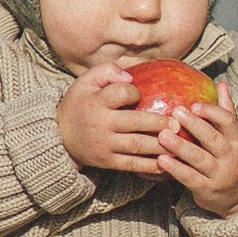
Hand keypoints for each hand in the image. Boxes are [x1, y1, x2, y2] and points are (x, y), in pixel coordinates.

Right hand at [58, 53, 167, 176]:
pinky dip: (151, 166)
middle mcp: (101, 124)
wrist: (59, 135)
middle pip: (135, 123)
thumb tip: (129, 76)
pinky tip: (167, 163)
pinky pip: (133, 165)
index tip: (139, 94)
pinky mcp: (108, 161)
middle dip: (158, 123)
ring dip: (160, 145)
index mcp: (96, 102)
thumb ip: (107, 71)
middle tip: (177, 123)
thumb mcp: (85, 81)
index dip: (133, 92)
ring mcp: (105, 145)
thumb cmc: (79, 103)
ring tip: (178, 142)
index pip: (119, 94)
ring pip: (137, 146)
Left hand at [151, 84, 237, 216]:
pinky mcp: (207, 190)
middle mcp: (231, 158)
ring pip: (199, 159)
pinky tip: (161, 159)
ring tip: (163, 135)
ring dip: (180, 147)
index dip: (212, 112)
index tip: (194, 104)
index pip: (229, 122)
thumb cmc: (232, 158)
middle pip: (213, 139)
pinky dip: (175, 169)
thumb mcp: (235, 137)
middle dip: (195, 125)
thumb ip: (226, 112)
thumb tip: (221, 84)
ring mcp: (220, 175)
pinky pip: (189, 178)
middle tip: (176, 112)